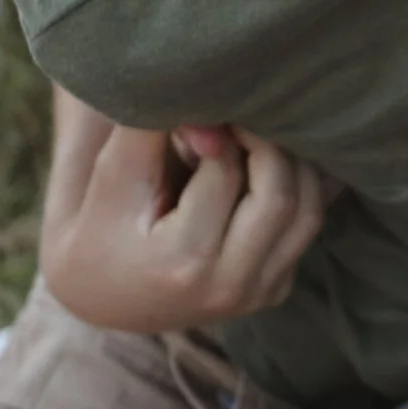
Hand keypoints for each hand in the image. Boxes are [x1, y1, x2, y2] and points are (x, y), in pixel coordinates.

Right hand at [37, 88, 330, 334]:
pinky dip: (301, 189)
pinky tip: (276, 163)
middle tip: (245, 117)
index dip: (223, 131)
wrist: (103, 294)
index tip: (211, 112)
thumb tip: (211, 116)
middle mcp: (227, 289)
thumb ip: (150, 133)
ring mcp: (256, 295)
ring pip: (308, 212)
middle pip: (280, 197)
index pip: (226, 175)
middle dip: (268, 144)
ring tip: (258, 137)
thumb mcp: (111, 176)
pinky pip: (307, 229)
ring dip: (293, 164)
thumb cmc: (99, 225)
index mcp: (181, 263)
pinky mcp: (275, 290)